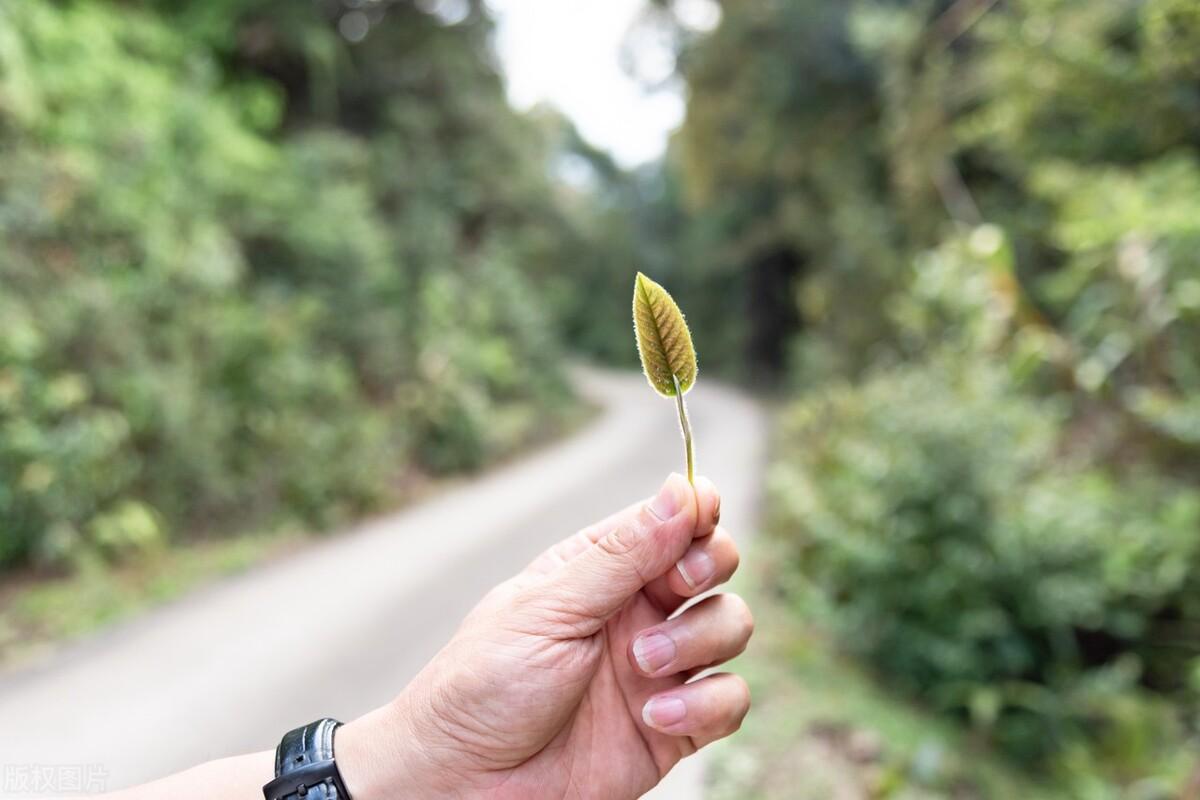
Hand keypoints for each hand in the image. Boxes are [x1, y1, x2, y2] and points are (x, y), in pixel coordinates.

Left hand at [338, 473, 751, 798]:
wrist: (465, 784)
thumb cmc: (485, 685)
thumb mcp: (549, 608)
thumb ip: (622, 555)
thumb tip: (681, 490)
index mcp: (600, 568)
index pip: (671, 518)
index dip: (697, 509)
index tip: (701, 517)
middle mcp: (636, 610)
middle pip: (714, 564)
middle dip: (709, 567)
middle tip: (676, 587)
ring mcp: (659, 667)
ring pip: (730, 625)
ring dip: (699, 640)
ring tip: (642, 666)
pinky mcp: (676, 726)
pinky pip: (729, 699)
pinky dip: (706, 705)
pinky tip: (653, 716)